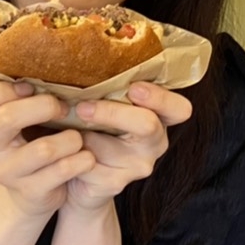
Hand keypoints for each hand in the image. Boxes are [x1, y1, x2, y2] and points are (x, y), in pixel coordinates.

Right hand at [0, 81, 95, 218]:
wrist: (34, 194)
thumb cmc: (32, 141)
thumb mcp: (20, 118)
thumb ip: (24, 94)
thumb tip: (53, 52)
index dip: (0, 89)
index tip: (30, 86)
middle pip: (7, 117)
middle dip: (43, 106)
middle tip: (64, 108)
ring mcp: (6, 172)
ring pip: (42, 149)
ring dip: (69, 139)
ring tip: (79, 138)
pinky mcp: (29, 192)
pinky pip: (60, 171)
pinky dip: (80, 160)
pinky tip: (87, 157)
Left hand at [64, 83, 192, 210]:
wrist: (75, 177)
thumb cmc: (92, 130)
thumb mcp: (105, 107)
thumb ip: (110, 90)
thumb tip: (89, 61)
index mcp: (159, 117)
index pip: (179, 108)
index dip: (161, 97)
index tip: (135, 88)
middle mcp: (155, 143)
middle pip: (148, 124)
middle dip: (113, 112)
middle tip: (83, 107)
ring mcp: (138, 166)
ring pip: (109, 144)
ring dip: (82, 134)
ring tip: (68, 130)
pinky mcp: (115, 184)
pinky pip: (90, 162)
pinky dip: (72, 152)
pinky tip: (65, 150)